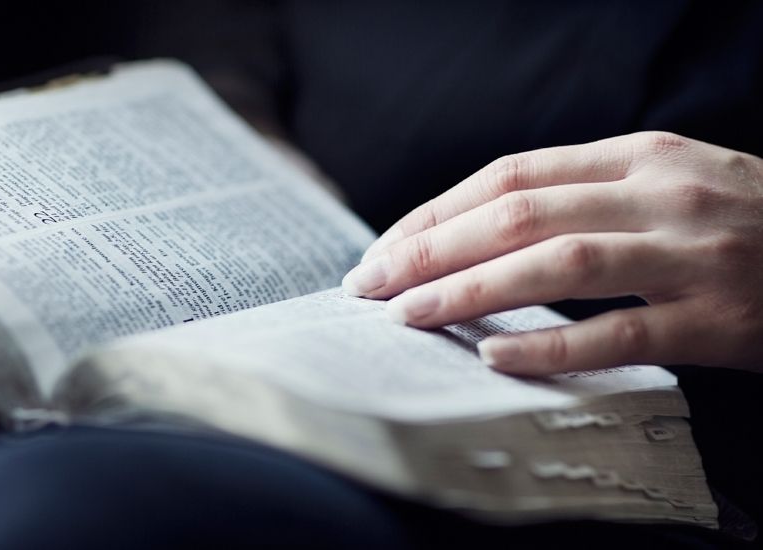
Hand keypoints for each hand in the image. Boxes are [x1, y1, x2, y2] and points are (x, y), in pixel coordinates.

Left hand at [342, 132, 762, 374]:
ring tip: (408, 315)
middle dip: (432, 250)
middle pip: (518, 213)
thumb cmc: (739, 222)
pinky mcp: (717, 317)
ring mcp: (690, 253)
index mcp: (636, 156)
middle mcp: (657, 193)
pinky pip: (619, 331)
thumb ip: (584, 196)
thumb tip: (481, 231)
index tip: (387, 248)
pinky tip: (496, 355)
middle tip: (370, 283)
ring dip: (470, 289)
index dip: (439, 212)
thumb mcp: (664, 183)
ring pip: (558, 263)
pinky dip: (551, 344)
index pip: (510, 174)